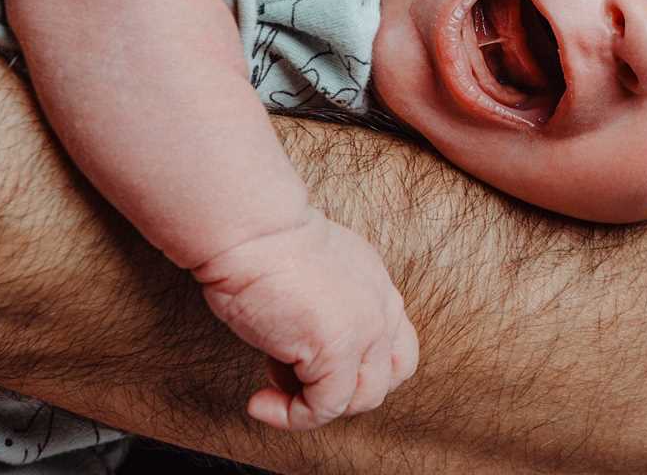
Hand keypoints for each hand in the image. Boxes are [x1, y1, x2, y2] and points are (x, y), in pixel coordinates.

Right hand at [193, 209, 419, 430]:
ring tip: (271, 382)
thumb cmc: (262, 243)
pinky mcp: (339, 351)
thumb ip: (325, 305)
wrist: (252, 229)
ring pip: (363, 398)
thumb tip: (302, 349)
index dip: (358, 365)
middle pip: (391, 375)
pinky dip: (290, 417)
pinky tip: (259, 403)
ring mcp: (367, 330)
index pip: (393, 343)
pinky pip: (324, 409)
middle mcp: (382, 306)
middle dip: (347, 389)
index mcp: (376, 283)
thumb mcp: (311, 273)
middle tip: (299, 379)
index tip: (310, 362)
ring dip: (316, 403)